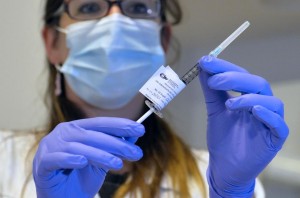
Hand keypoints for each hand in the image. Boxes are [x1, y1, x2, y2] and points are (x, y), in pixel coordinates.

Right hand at [33, 117, 143, 197]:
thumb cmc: (81, 177)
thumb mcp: (102, 161)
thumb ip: (114, 146)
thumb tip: (134, 134)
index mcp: (76, 128)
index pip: (100, 123)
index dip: (120, 125)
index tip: (139, 128)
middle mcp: (63, 133)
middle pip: (92, 135)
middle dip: (117, 144)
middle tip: (136, 153)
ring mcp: (50, 147)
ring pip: (78, 147)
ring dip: (100, 155)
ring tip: (118, 164)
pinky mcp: (42, 164)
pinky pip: (57, 159)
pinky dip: (70, 159)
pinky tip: (82, 162)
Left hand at [198, 56, 288, 196]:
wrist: (225, 167)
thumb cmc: (223, 139)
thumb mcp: (214, 111)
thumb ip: (211, 91)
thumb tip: (203, 66)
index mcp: (247, 97)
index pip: (241, 76)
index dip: (225, 67)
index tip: (206, 62)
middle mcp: (261, 106)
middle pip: (257, 84)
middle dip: (235, 79)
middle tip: (214, 80)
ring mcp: (269, 122)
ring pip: (271, 101)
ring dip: (249, 97)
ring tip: (229, 103)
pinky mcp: (275, 139)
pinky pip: (278, 124)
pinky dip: (267, 115)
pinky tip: (254, 111)